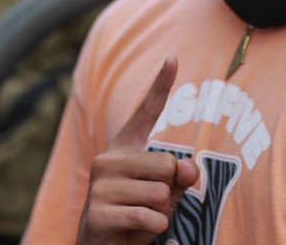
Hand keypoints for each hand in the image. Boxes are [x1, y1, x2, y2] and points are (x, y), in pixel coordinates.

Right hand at [78, 55, 199, 244]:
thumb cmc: (136, 217)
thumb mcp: (164, 195)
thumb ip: (179, 177)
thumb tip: (188, 168)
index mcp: (124, 149)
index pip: (146, 112)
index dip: (161, 84)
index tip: (173, 57)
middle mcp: (108, 159)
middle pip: (168, 165)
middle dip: (170, 192)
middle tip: (149, 206)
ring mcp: (99, 185)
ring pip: (161, 194)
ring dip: (162, 214)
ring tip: (141, 219)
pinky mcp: (97, 212)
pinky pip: (149, 216)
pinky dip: (153, 229)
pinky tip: (136, 231)